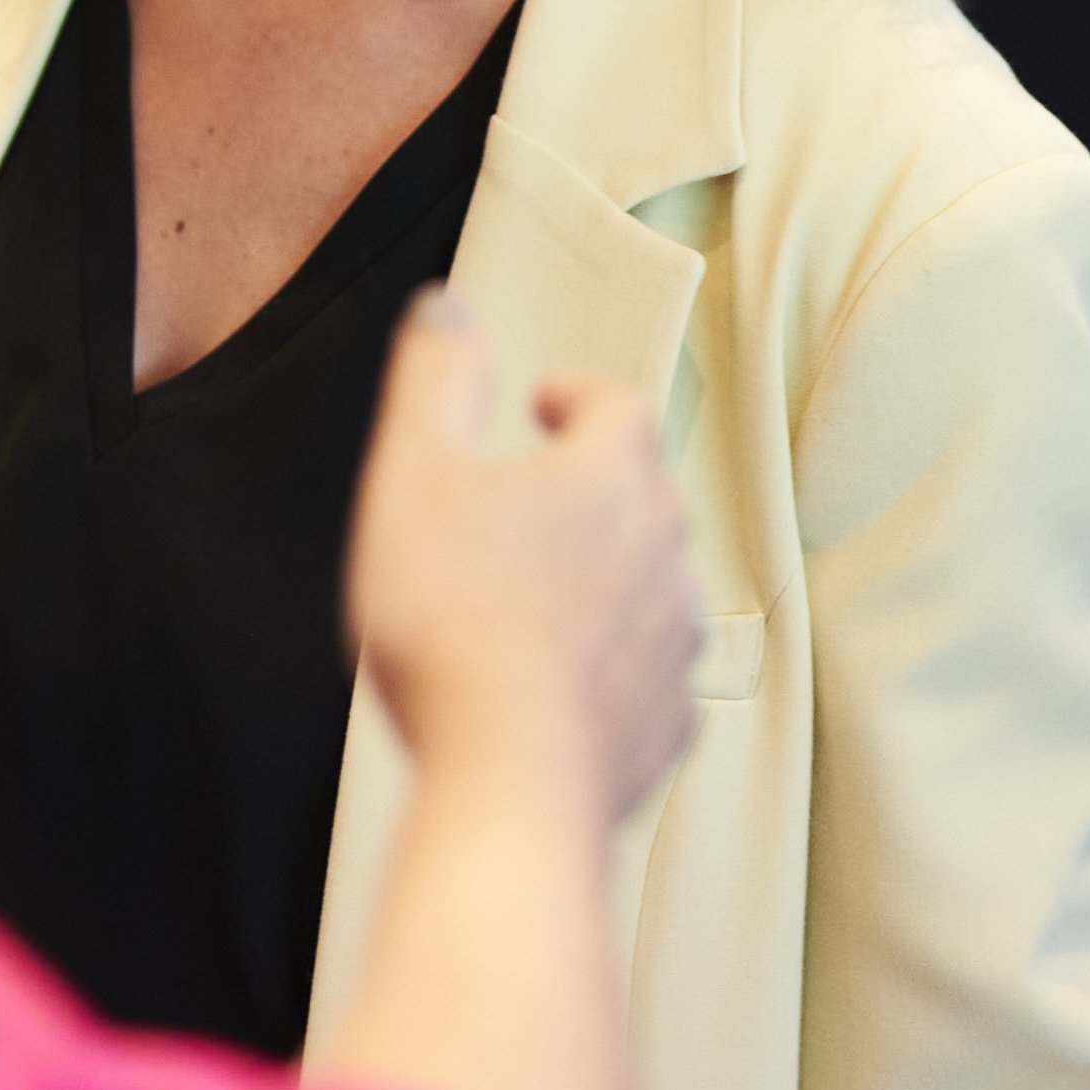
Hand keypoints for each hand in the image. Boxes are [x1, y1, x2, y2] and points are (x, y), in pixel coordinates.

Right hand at [344, 289, 696, 825]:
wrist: (506, 782)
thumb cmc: (449, 622)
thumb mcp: (414, 479)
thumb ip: (435, 381)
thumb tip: (445, 307)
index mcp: (611, 478)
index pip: (617, 406)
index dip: (579, 396)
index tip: (542, 404)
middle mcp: (665, 553)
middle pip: (642, 494)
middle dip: (593, 486)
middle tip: (536, 497)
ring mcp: (675, 645)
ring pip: (654, 586)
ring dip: (608, 579)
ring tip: (545, 597)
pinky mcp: (668, 725)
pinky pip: (650, 678)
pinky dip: (615, 669)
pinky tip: (565, 688)